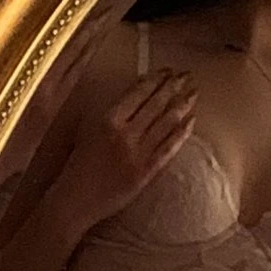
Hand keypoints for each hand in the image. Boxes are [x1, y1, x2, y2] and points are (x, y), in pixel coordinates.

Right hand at [54, 69, 196, 228]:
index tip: (167, 70)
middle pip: (156, 104)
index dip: (155, 80)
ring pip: (167, 123)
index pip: (138, 94)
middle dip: (174, 86)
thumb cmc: (76, 166)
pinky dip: (182, 133)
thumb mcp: (88, 130)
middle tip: (186, 75)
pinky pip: (169, 148)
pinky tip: (191, 121)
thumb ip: (111, 114)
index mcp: (109, 121)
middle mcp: (126, 134)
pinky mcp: (147, 172)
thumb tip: (133, 98)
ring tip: (193, 92)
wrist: (76, 200)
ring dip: (183, 105)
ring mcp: (139, 154)